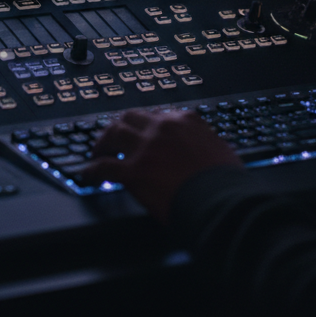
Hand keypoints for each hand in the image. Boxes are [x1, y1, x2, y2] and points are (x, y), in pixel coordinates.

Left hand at [80, 109, 240, 222]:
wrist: (222, 200)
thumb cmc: (227, 181)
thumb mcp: (220, 150)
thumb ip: (205, 143)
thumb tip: (202, 149)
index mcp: (185, 120)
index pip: (157, 115)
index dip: (146, 126)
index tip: (142, 132)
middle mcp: (162, 127)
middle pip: (131, 117)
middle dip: (120, 126)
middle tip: (114, 137)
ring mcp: (146, 148)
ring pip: (114, 133)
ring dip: (103, 141)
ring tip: (98, 150)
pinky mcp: (134, 171)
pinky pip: (104, 166)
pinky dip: (92, 169)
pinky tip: (88, 174)